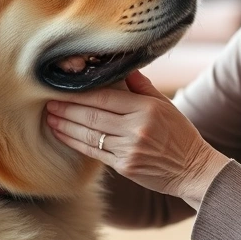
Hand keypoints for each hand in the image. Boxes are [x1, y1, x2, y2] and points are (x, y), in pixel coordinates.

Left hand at [46, 70, 229, 209]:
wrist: (193, 169)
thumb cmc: (180, 134)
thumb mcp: (165, 105)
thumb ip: (142, 87)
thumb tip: (123, 69)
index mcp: (146, 108)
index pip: (105, 97)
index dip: (80, 94)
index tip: (63, 89)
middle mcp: (136, 128)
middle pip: (92, 115)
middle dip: (67, 109)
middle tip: (47, 103)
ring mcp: (129, 149)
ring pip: (89, 135)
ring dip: (65, 126)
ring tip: (50, 118)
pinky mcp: (124, 167)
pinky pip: (93, 152)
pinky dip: (75, 142)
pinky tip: (63, 135)